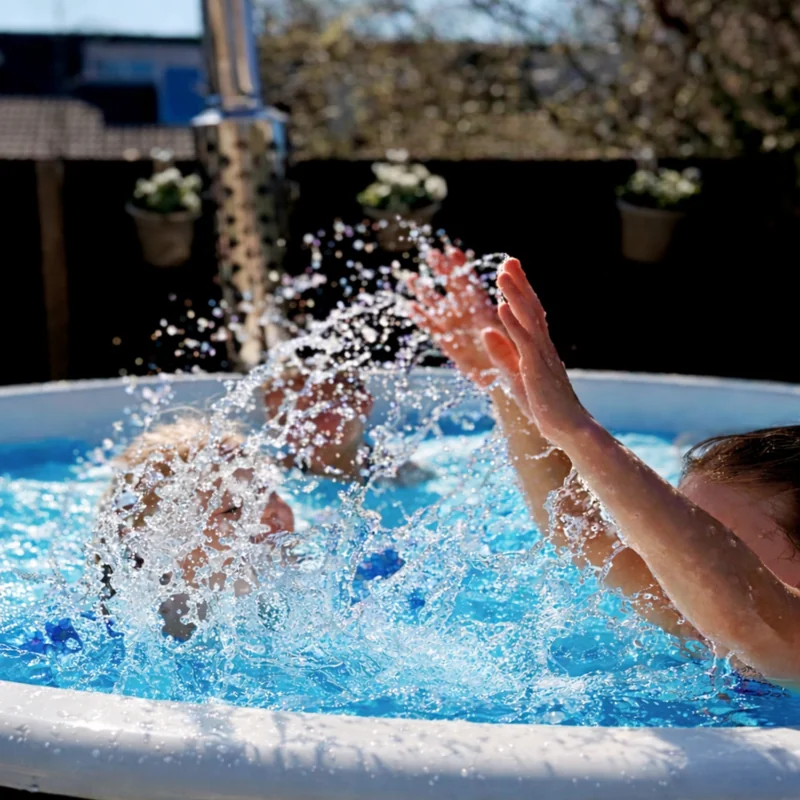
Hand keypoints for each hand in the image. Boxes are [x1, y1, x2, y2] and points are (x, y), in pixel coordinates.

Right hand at [408, 248, 502, 386]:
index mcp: (485, 311)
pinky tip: (410, 306)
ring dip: (425, 292)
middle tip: (431, 254)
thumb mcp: (511, 350)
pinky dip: (422, 318)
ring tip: (412, 278)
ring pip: (438, 305)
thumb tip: (485, 332)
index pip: (472, 285)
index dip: (462, 268)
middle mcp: (469, 315)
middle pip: (452, 288)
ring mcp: (457, 328)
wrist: (507, 381)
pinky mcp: (448, 344)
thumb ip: (499, 344)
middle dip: (442, 271)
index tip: (453, 252)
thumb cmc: (515, 360)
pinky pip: (432, 328)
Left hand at [483, 258, 590, 447]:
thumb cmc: (544, 406)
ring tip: (502, 273)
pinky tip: (502, 307)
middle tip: (508, 259)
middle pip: (531, 307)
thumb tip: (485, 331)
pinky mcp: (537, 369)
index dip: (518, 290)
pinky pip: (524, 342)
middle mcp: (543, 346)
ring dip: (515, 295)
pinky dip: (513, 323)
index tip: (508, 269)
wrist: (569, 429)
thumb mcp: (515, 376)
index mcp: (538, 347)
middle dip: (519, 283)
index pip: (528, 313)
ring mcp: (542, 356)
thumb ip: (502, 354)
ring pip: (528, 319)